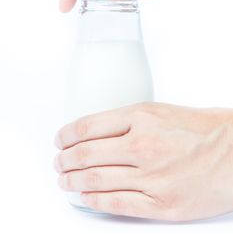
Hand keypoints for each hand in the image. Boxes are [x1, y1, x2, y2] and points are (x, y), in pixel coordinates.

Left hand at [54, 102, 232, 221]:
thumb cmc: (202, 128)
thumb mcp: (161, 111)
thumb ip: (129, 121)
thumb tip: (98, 132)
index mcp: (141, 117)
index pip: (88, 127)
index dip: (66, 135)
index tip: (60, 140)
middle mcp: (142, 145)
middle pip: (86, 154)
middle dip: (65, 160)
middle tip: (59, 163)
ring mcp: (151, 177)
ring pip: (96, 180)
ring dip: (73, 181)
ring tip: (64, 181)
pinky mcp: (161, 204)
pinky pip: (116, 203)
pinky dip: (94, 200)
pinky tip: (85, 197)